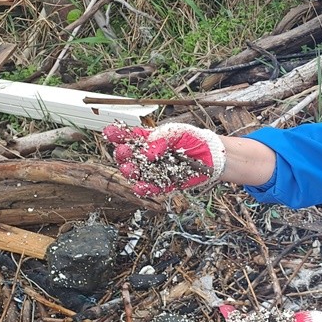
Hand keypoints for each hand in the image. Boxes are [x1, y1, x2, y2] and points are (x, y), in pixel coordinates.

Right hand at [103, 121, 226, 195]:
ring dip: (130, 172)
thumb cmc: (194, 140)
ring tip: (130, 169)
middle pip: (128, 156)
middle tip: (123, 152)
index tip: (109, 133)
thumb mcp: (175, 133)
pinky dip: (144, 188)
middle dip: (122, 154)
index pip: (128, 137)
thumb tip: (147, 153)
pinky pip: (151, 188)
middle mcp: (149, 155)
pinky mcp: (164, 183)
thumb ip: (159, 140)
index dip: (117, 135)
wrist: (212, 156)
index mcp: (149, 139)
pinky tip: (139, 186)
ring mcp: (155, 170)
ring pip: (136, 173)